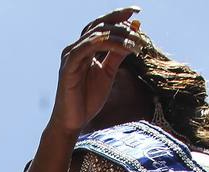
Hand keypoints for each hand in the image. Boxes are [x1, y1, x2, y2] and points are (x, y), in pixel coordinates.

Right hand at [49, 8, 142, 136]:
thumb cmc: (87, 99)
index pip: (101, 25)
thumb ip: (116, 56)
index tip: (137, 12)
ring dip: (119, 36)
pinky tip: (122, 47)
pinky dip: (106, 44)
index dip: (118, 16)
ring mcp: (70, 57)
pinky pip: (87, 48)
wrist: (73, 121)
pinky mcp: (68, 67)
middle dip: (121, 24)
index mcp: (84, 49)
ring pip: (96, 35)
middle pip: (99, 25)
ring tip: (136, 43)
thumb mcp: (108, 73)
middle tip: (140, 32)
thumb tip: (132, 38)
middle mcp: (75, 49)